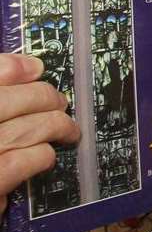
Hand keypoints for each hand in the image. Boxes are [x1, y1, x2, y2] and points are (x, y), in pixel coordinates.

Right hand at [0, 54, 79, 218]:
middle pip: (2, 102)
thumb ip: (3, 106)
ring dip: (52, 126)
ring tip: (66, 129)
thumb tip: (29, 70)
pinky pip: (18, 163)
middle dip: (40, 96)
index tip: (36, 67)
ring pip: (20, 131)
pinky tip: (46, 156)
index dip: (8, 68)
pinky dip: (39, 155)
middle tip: (59, 102)